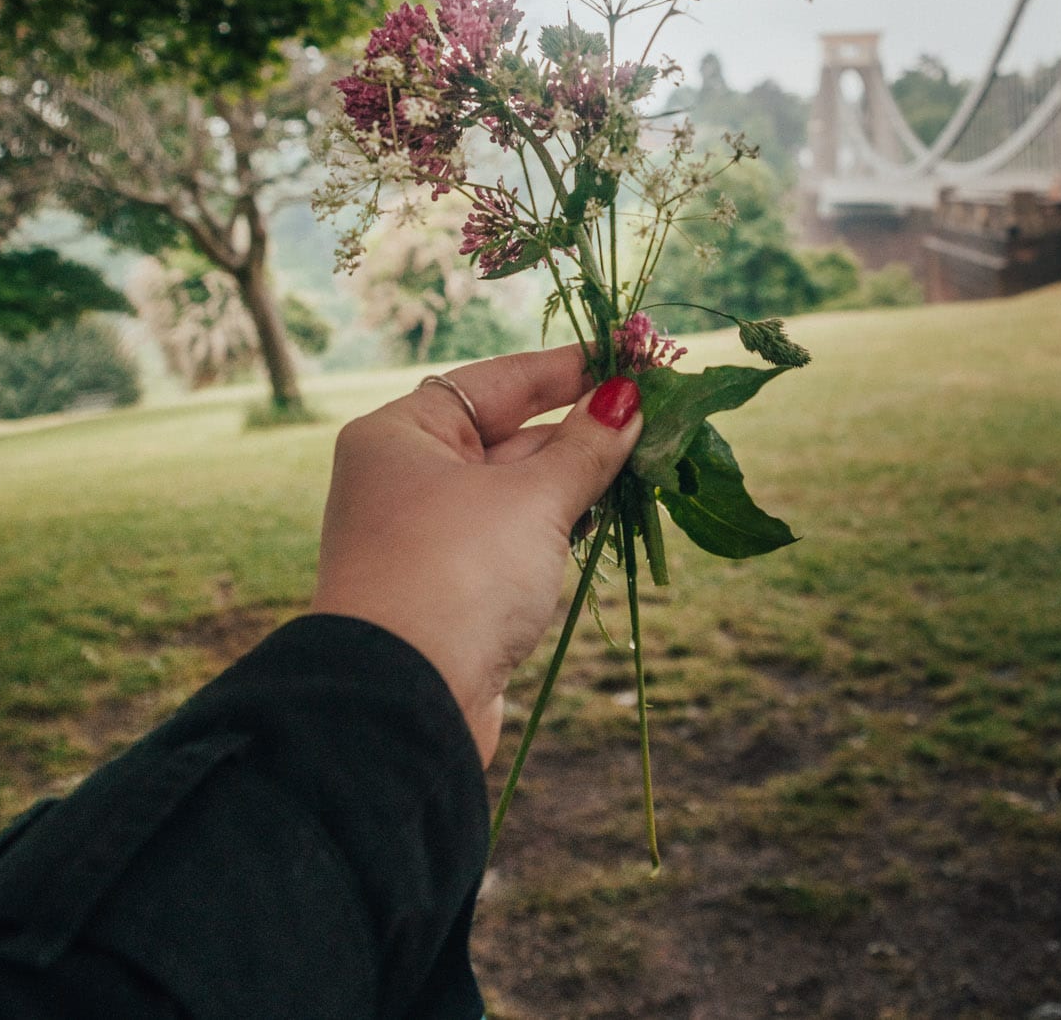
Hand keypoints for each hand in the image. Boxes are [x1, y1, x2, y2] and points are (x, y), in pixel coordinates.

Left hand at [309, 345, 642, 762]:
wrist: (403, 705)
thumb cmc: (458, 575)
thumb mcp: (532, 501)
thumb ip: (585, 448)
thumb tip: (626, 399)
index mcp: (404, 434)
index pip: (499, 381)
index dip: (569, 368)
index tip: (630, 355)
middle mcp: (407, 476)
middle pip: (509, 435)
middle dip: (581, 429)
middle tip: (657, 415)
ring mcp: (426, 535)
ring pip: (515, 491)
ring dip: (576, 480)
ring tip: (645, 464)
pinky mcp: (449, 588)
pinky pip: (512, 538)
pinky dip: (556, 527)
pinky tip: (603, 518)